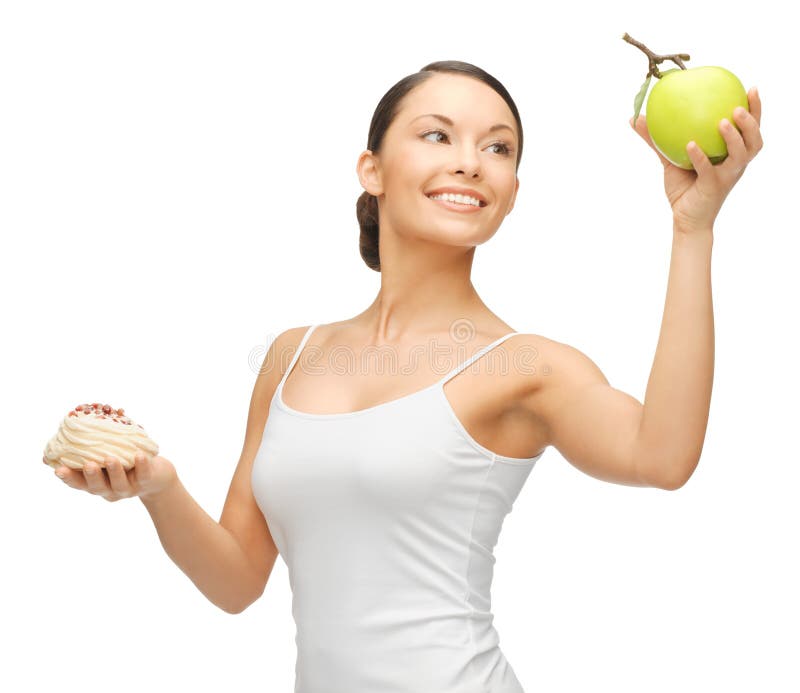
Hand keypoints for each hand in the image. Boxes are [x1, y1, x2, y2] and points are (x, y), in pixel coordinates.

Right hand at [51, 453, 177, 501]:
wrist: (158, 476)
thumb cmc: (127, 462)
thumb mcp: (109, 456)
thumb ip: (94, 450)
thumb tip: (74, 428)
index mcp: (97, 483)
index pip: (79, 483)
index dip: (68, 478)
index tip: (58, 469)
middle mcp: (110, 489)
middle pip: (97, 487)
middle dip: (91, 476)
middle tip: (88, 464)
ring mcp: (128, 488)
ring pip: (119, 484)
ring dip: (114, 471)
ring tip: (110, 458)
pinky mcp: (146, 482)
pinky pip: (143, 475)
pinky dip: (141, 465)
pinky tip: (139, 455)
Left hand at [631, 87, 762, 233]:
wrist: (684, 220)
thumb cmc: (683, 188)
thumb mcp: (669, 160)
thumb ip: (656, 140)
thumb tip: (635, 118)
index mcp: (731, 155)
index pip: (749, 130)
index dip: (755, 110)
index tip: (750, 88)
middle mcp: (734, 165)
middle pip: (754, 141)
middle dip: (752, 121)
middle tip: (738, 106)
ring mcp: (725, 177)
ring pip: (740, 155)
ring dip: (733, 137)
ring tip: (722, 122)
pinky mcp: (712, 188)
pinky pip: (708, 170)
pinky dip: (700, 157)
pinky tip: (690, 144)